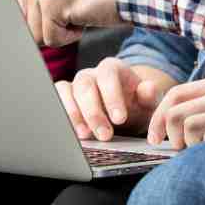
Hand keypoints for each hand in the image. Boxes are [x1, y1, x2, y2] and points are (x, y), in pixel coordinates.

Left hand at [6, 0, 129, 47]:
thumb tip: (5, 28)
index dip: (6, 16)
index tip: (8, 22)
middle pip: (20, 25)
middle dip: (45, 26)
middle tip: (68, 10)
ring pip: (35, 35)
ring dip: (59, 31)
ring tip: (77, 10)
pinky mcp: (51, 2)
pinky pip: (51, 39)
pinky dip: (70, 36)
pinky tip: (82, 16)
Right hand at [55, 58, 171, 140]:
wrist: (124, 115)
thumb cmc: (135, 106)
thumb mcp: (147, 103)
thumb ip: (149, 96)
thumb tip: (148, 88)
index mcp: (112, 68)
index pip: (108, 75)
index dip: (112, 96)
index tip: (120, 119)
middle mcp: (91, 74)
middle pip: (85, 85)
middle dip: (94, 112)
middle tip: (105, 135)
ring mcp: (75, 85)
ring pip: (66, 91)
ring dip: (73, 114)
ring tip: (84, 136)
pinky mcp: (64, 97)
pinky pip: (55, 100)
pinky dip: (60, 115)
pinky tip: (70, 132)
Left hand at [147, 75, 204, 148]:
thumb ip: (201, 104)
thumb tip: (163, 120)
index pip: (175, 94)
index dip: (158, 116)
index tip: (154, 136)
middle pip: (178, 112)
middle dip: (170, 134)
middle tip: (177, 147)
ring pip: (190, 127)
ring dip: (188, 146)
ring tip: (199, 150)